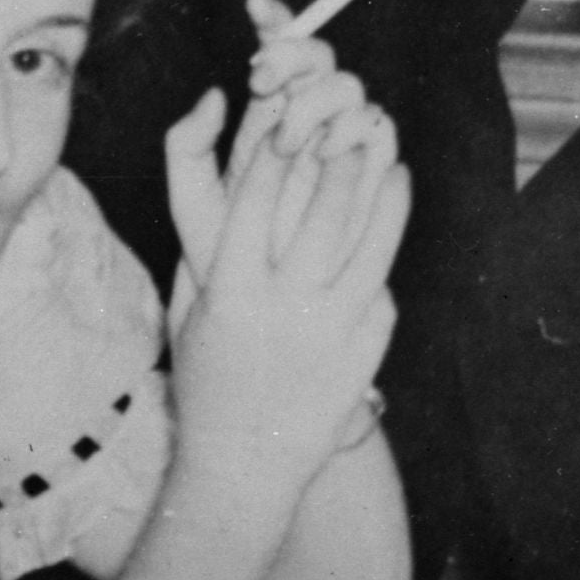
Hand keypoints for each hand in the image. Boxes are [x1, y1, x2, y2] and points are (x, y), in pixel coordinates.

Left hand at [164, 6, 391, 297]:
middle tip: (260, 77)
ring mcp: (345, 142)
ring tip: (286, 133)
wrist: (271, 307)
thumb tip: (216, 93)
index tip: (255, 5)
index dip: (277, 18)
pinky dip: (357, 125)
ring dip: (319, 93)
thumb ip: (185, 146)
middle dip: (294, 55)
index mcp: (265, 114)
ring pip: (348, 89)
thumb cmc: (225, 255)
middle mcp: (309, 119)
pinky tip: (327, 144)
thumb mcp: (191, 202)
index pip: (280, 48)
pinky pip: (377, 130)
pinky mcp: (375, 172)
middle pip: (319, 58)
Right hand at [167, 114, 407, 490]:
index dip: (273, 153)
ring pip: (368, 243)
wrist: (245, 464)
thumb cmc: (207, 382)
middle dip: (338, 157)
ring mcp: (332, 330)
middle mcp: (285, 308)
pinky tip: (391, 216)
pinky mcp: (366, 351)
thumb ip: (205, 252)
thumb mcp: (188, 314)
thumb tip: (229, 185)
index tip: (287, 116)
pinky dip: (387, 246)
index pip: (254, 204)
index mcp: (231, 294)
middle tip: (350, 120)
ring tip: (390, 157)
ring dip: (381, 191)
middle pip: (321, 212)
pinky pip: (382, 285)